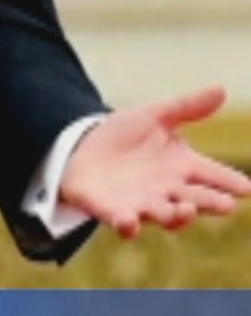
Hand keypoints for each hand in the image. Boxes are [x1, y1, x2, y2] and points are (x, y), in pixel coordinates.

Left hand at [60, 86, 250, 237]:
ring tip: (186, 210)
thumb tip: (222, 89)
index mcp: (182, 166)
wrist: (82, 148)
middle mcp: (168, 190)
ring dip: (177, 216)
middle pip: (196, 200)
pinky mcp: (113, 212)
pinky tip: (129, 221)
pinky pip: (123, 224)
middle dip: (211, 204)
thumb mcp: (154, 116)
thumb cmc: (124, 135)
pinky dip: (127, 225)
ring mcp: (143, 204)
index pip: (212, 174)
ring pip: (165, 216)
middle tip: (227, 205)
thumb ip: (186, 107)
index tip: (246, 187)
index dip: (230, 181)